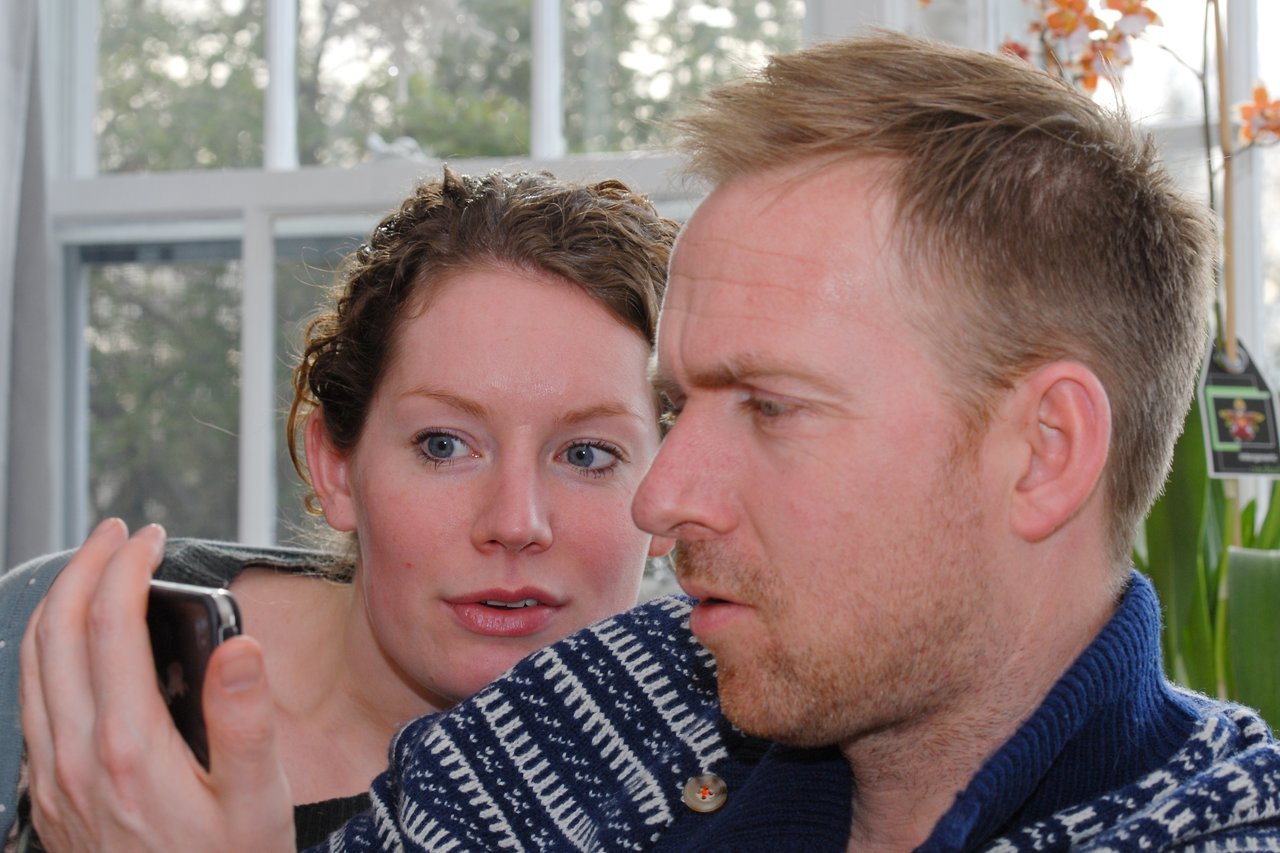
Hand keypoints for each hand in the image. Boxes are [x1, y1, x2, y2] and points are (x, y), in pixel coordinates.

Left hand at [19, 519, 296, 851]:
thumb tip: (238, 644)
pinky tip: (80, 645)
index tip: (152, 537)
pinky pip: (30, 702)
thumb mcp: (258, 803)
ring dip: (59, 602)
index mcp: (128, 750)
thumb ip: (245, 721)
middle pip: (57, 633)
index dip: (126, 567)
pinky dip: (48, 650)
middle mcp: (76, 758)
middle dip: (84, 566)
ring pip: (31, 664)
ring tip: (95, 568)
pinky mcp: (49, 796)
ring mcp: (54, 778)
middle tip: (118, 532)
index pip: (109, 627)